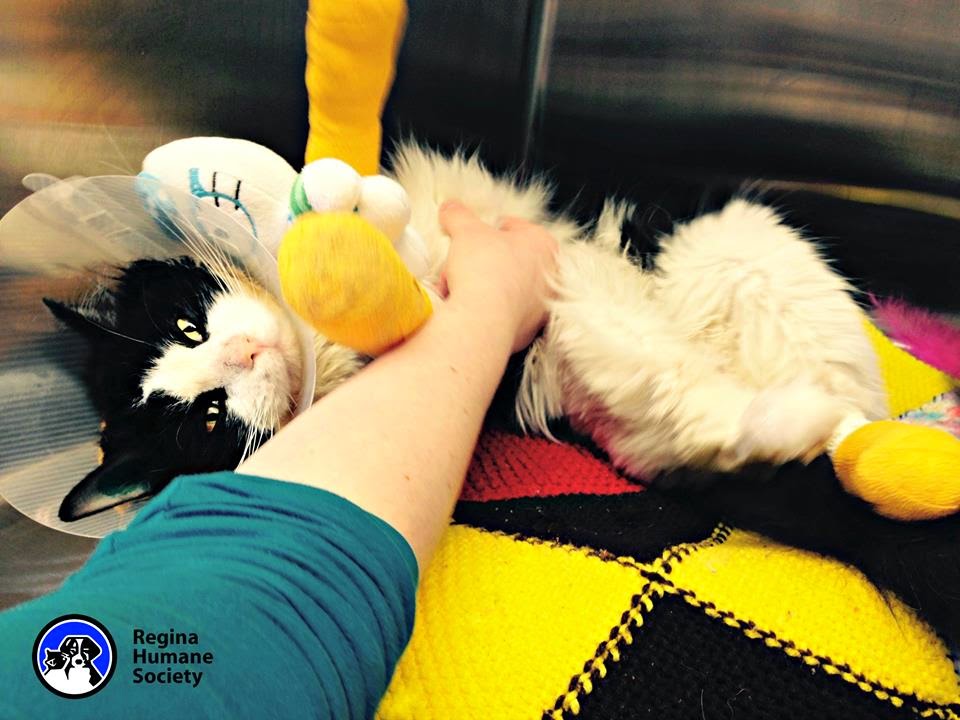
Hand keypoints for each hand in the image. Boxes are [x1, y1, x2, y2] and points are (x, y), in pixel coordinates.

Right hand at [439, 200, 558, 352]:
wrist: (483, 320)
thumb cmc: (484, 270)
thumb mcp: (466, 231)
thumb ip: (458, 214)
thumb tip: (450, 207)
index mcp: (543, 243)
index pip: (513, 226)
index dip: (487, 229)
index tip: (471, 236)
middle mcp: (549, 275)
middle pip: (509, 259)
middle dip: (483, 262)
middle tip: (463, 263)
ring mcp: (541, 305)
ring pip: (505, 288)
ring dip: (483, 286)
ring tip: (460, 287)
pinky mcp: (529, 330)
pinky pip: (502, 313)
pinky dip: (486, 310)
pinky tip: (468, 308)